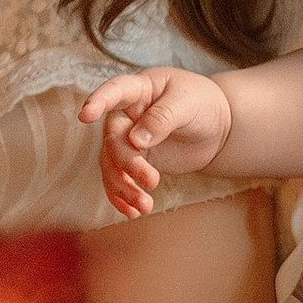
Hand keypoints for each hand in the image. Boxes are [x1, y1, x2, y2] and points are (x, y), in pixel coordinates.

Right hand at [80, 67, 232, 217]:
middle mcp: (127, 113)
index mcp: (140, 89)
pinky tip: (134, 212)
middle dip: (128, 163)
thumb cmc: (202, 104)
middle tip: (152, 181)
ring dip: (124, 187)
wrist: (216, 127)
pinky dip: (122, 197)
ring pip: (112, 163)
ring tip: (145, 206)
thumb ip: (162, 118)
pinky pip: (119, 178)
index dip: (98, 101)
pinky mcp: (134, 160)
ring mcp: (127, 138)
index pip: (115, 91)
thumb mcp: (188, 104)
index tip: (85, 116)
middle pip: (114, 139)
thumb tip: (135, 140)